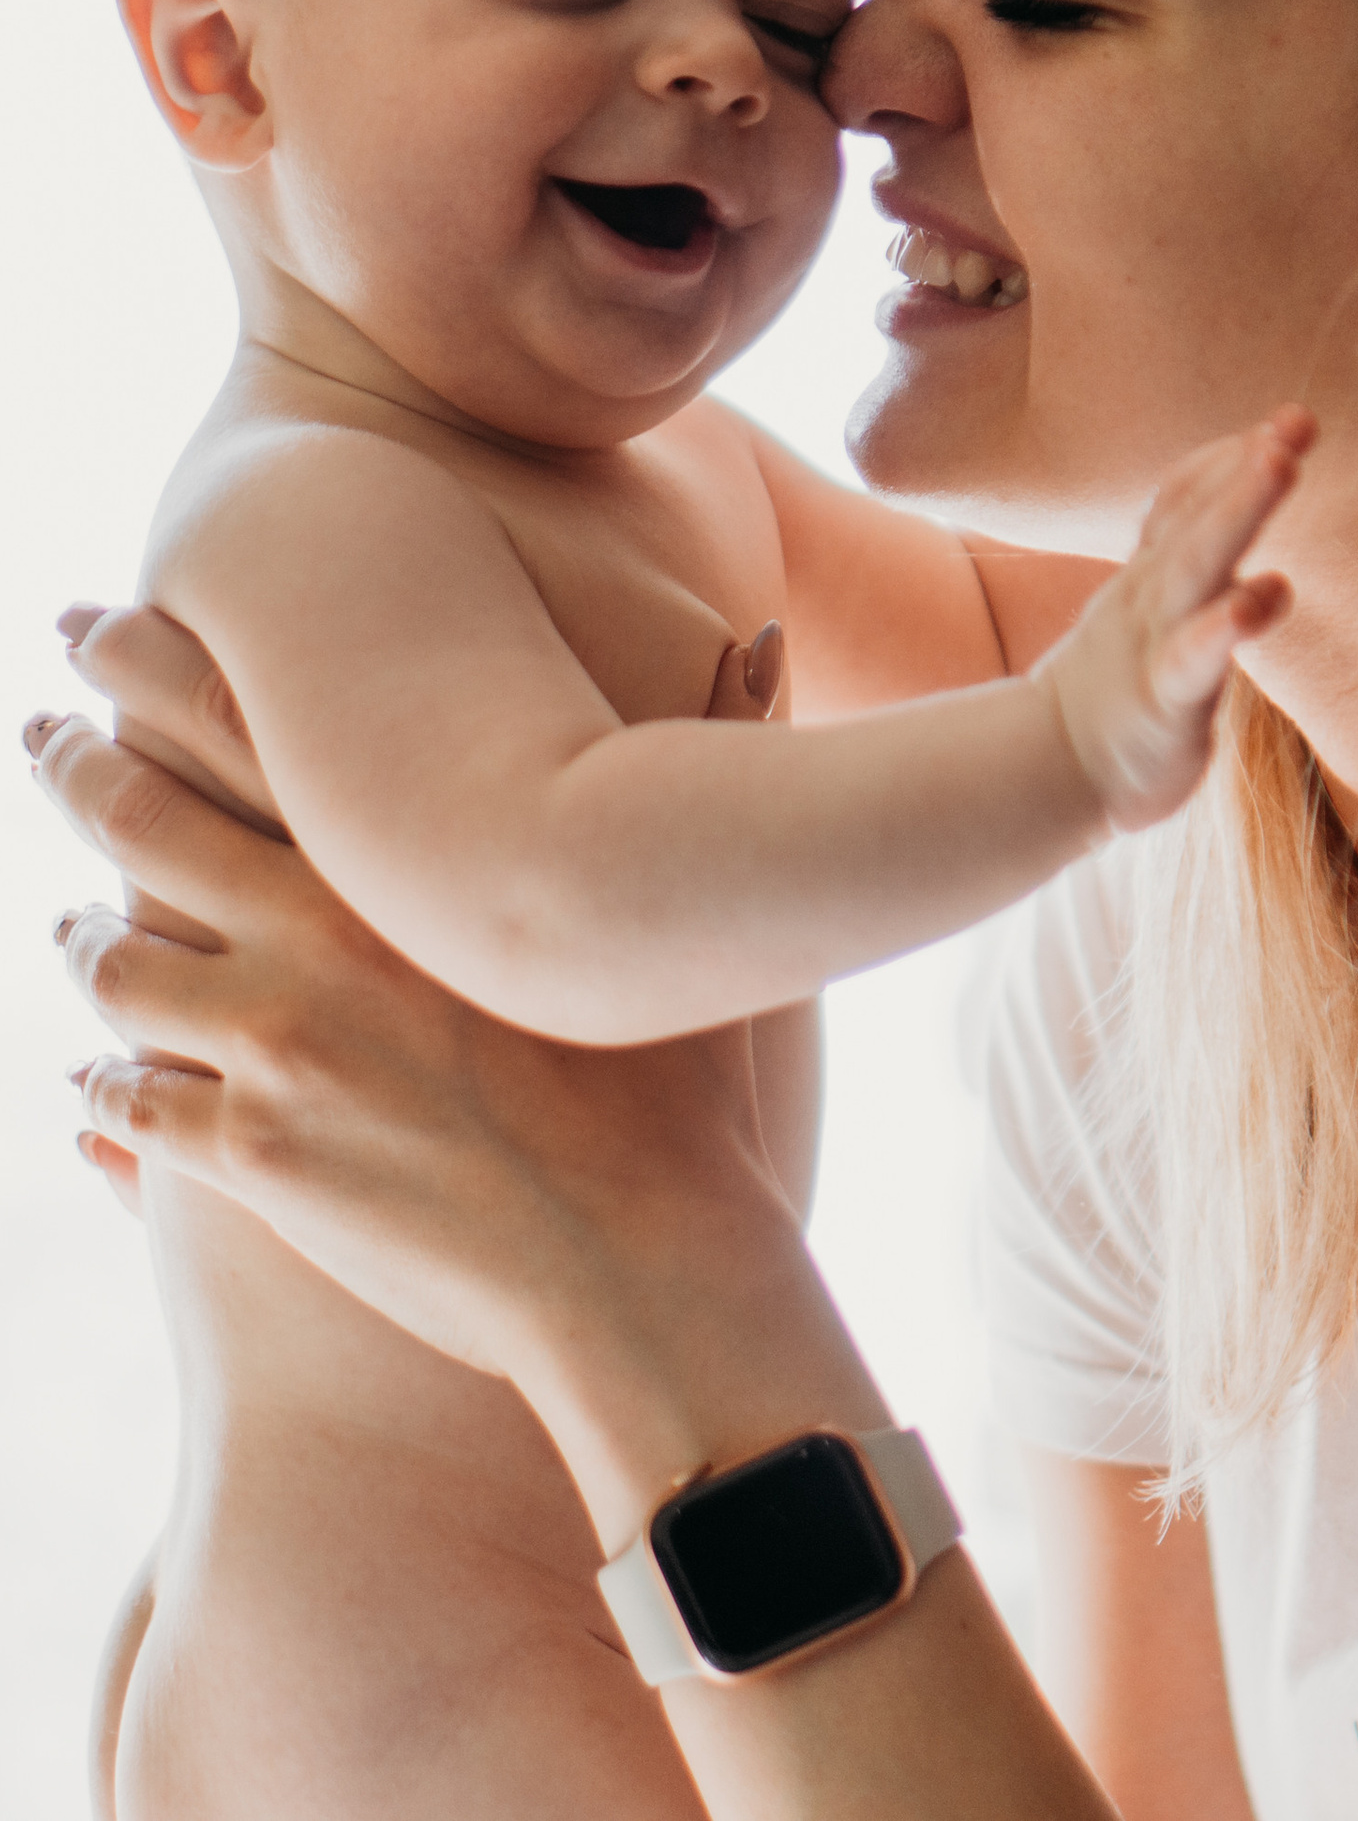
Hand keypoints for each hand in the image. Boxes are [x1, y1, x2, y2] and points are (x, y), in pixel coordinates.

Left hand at [28, 608, 796, 1386]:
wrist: (645, 1260)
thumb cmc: (689, 1077)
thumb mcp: (694, 898)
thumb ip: (721, 748)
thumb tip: (762, 637)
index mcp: (410, 856)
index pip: (247, 718)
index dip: (154, 657)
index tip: (100, 619)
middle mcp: (317, 932)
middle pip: (139, 818)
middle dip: (73, 764)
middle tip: (36, 733)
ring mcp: (272, 1046)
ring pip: (113, 964)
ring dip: (87, 937)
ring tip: (74, 925)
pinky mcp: (251, 1154)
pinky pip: (129, 1099)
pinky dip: (104, 1084)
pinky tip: (94, 1083)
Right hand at [1039, 407, 1311, 831]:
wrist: (1054, 770)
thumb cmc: (1122, 689)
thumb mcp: (1153, 613)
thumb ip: (1193, 559)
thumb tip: (1252, 522)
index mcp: (1154, 577)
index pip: (1187, 503)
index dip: (1230, 459)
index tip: (1287, 417)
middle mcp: (1153, 598)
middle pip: (1198, 521)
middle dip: (1245, 468)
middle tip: (1295, 420)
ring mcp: (1153, 644)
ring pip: (1196, 568)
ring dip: (1238, 510)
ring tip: (1280, 463)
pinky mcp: (1162, 701)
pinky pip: (1191, 657)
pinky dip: (1223, 623)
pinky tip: (1261, 593)